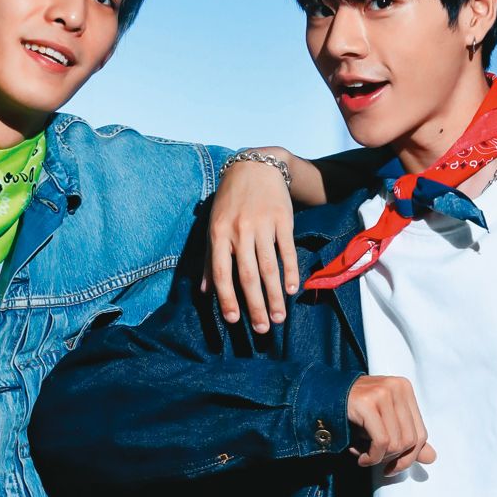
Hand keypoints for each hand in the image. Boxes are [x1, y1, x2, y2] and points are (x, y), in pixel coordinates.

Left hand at [202, 148, 305, 333]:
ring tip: (278, 318)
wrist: (255, 167)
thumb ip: (211, 260)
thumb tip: (205, 292)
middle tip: (262, 329)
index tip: (234, 321)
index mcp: (219, 234)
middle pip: (248, 276)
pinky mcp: (282, 219)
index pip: (222, 273)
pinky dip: (290, 272)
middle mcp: (239, 231)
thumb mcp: (214, 225)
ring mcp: (262, 225)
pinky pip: (286, 250)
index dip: (227, 299)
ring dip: (274, 296)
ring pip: (269, 267)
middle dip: (255, 305)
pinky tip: (291, 290)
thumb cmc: (231, 201)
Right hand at [346, 375, 436, 475]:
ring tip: (364, 456)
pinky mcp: (367, 403)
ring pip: (396, 443)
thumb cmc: (354, 413)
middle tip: (376, 462)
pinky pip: (381, 442)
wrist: (321, 397)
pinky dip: (372, 457)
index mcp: (405, 389)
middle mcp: (397, 388)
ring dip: (379, 458)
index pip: (421, 433)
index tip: (393, 467)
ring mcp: (382, 393)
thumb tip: (431, 458)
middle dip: (394, 459)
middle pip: (411, 440)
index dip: (410, 457)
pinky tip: (360, 457)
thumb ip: (407, 439)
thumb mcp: (384, 424)